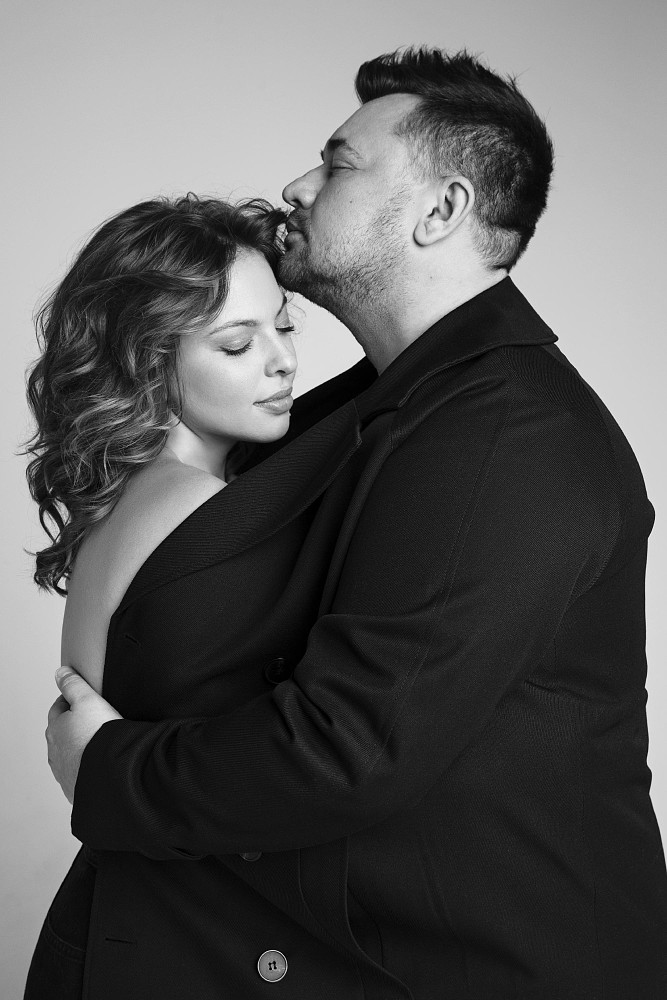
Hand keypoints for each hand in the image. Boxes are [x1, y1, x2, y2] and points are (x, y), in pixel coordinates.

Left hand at [46, 666, 122, 803]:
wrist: (109, 774)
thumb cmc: (99, 737)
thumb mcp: (88, 700)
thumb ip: (73, 684)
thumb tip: (60, 672)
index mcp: (55, 728)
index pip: (58, 708)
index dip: (69, 700)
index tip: (81, 698)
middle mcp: (55, 751)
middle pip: (61, 733)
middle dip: (72, 725)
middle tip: (90, 719)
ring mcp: (64, 772)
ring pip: (67, 755)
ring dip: (77, 748)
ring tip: (96, 743)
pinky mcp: (76, 788)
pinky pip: (78, 774)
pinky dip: (85, 767)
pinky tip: (99, 763)